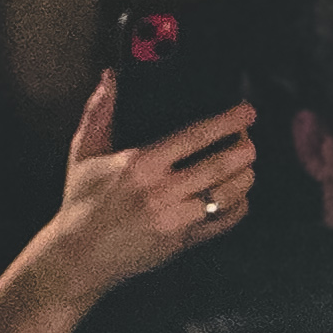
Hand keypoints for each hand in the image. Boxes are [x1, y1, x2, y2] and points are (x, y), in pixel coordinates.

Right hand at [36, 72, 257, 306]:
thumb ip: (99, 112)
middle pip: (218, 166)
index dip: (225, 122)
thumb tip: (111, 77)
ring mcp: (177, 219)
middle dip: (243, 150)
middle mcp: (163, 191)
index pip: (193, 137)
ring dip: (244, 179)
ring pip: (226, 195)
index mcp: (142, 164)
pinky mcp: (184, 242)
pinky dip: (238, 208)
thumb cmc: (82, 202)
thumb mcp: (84, 153)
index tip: (246, 113)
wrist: (81, 255)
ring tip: (248, 167)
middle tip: (251, 140)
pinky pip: (223, 224)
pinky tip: (239, 197)